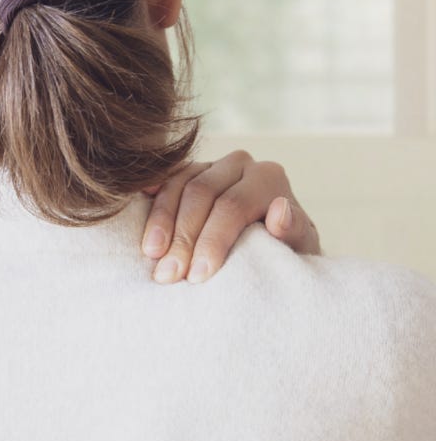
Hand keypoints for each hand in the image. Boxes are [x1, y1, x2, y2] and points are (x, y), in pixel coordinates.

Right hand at [139, 150, 320, 283]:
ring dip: (160, 222)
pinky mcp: (186, 171)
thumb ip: (295, 230)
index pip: (232, 206)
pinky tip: (140, 221)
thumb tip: (279, 211)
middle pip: (200, 194)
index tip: (197, 276)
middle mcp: (239, 164)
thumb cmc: (287, 250)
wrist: (275, 243)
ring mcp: (209, 164)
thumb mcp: (300, 248)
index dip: (211, 240)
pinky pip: (163, 181)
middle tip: (168, 274)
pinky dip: (150, 200)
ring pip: (177, 185)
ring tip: (151, 256)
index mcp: (268, 177)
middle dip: (182, 237)